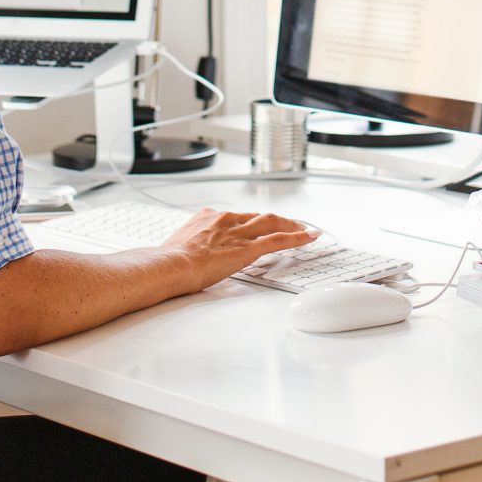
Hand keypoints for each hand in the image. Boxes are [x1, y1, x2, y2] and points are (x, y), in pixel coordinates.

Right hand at [156, 208, 320, 293]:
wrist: (172, 264)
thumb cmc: (170, 261)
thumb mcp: (180, 245)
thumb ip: (190, 245)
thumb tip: (184, 254)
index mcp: (209, 218)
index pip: (237, 216)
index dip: (252, 221)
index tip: (257, 225)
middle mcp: (227, 220)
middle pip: (258, 216)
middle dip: (275, 220)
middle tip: (289, 224)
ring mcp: (239, 233)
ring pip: (272, 223)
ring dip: (290, 225)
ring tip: (303, 229)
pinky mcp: (248, 248)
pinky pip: (279, 239)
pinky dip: (297, 237)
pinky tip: (310, 236)